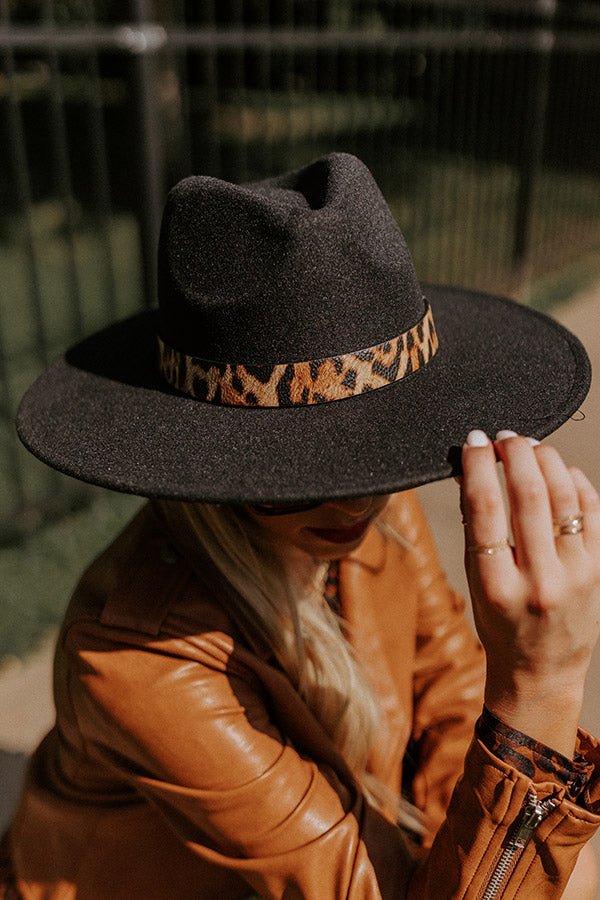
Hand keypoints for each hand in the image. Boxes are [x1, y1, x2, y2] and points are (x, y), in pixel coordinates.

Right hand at [460, 429, 599, 755]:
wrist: (541, 669)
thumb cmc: (500, 623)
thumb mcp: (475, 582)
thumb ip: (474, 528)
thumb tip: (470, 471)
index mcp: (496, 584)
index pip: (484, 508)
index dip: (478, 466)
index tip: (474, 442)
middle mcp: (539, 580)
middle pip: (528, 496)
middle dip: (515, 454)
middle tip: (505, 438)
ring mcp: (576, 575)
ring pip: (565, 497)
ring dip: (546, 461)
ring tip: (530, 447)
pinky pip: (592, 512)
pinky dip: (576, 483)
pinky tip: (560, 472)